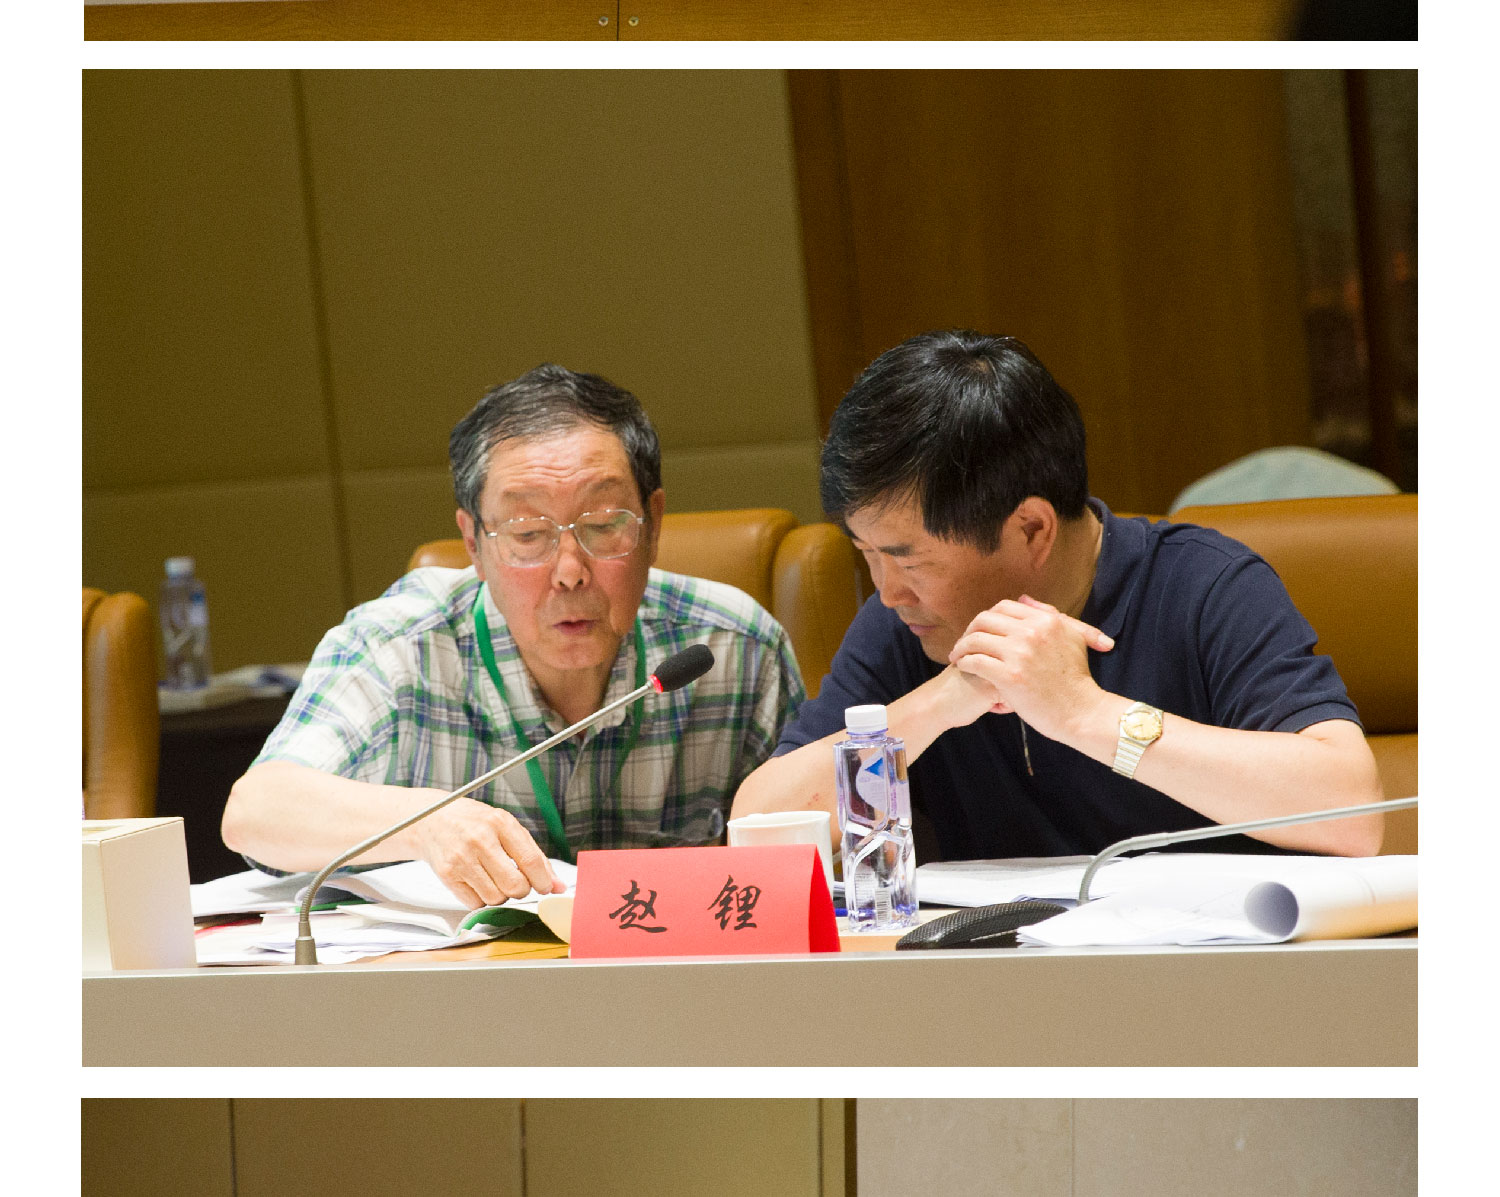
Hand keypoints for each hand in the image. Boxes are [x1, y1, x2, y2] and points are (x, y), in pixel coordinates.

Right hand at [409, 796, 565, 908]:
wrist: (431, 820)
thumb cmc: (476, 824)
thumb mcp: (506, 827)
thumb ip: (534, 856)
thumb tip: (559, 886)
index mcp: (501, 823)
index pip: (531, 860)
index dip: (543, 881)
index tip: (547, 888)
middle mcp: (480, 840)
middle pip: (515, 885)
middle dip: (521, 890)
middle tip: (516, 883)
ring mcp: (461, 858)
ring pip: (495, 898)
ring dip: (500, 895)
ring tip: (493, 879)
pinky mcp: (446, 875)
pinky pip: (475, 903)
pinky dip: (480, 898)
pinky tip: (477, 882)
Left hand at [947, 594, 1114, 741]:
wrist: (1081, 711)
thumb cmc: (1075, 678)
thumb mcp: (1072, 638)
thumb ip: (1048, 615)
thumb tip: (1023, 599)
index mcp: (1045, 621)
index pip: (1003, 607)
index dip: (987, 618)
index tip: (980, 630)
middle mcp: (1031, 632)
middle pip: (985, 620)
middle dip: (969, 631)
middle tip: (963, 644)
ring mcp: (1020, 654)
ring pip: (976, 640)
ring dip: (962, 648)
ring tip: (958, 657)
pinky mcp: (1009, 676)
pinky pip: (975, 662)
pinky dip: (965, 663)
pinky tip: (964, 668)